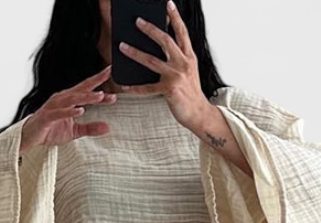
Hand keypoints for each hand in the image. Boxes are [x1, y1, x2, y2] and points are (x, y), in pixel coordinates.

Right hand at [20, 65, 116, 152]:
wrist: (29, 137)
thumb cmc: (50, 130)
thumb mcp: (74, 132)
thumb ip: (90, 128)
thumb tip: (107, 128)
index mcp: (69, 99)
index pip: (87, 89)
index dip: (100, 81)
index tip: (113, 74)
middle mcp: (62, 98)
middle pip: (82, 88)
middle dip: (96, 80)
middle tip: (109, 73)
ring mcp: (54, 106)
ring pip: (73, 99)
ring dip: (87, 97)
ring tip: (100, 96)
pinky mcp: (47, 116)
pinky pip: (60, 112)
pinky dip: (71, 111)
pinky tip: (81, 111)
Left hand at [118, 0, 208, 130]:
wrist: (198, 112)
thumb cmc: (190, 91)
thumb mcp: (188, 69)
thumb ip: (179, 57)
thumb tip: (162, 45)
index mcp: (189, 56)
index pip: (182, 32)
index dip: (175, 17)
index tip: (168, 4)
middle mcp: (183, 63)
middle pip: (165, 40)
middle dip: (150, 29)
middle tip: (137, 21)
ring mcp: (176, 76)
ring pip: (152, 61)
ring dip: (135, 53)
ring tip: (122, 46)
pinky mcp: (169, 90)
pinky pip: (148, 88)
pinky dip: (135, 88)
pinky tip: (124, 86)